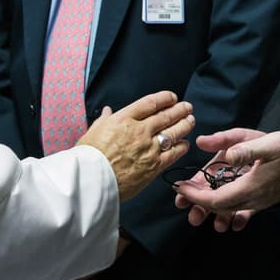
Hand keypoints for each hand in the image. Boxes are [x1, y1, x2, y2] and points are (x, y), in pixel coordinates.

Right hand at [78, 91, 192, 200]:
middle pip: (166, 116)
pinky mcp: (154, 166)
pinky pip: (173, 154)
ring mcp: (148, 148)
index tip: (172, 97)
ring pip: (173, 132)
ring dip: (185, 125)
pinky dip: (181, 148)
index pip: (150, 103)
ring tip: (190, 120)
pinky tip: (185, 144)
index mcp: (123, 119)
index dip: (165, 98)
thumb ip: (103, 120)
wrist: (91, 181)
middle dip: (179, 110)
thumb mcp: (92, 132)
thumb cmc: (88, 157)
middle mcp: (139, 130)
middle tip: (187, 107)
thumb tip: (107, 111)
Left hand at [173, 129, 279, 231]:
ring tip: (195, 210)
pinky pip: (245, 211)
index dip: (195, 196)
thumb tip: (205, 143)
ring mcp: (261, 202)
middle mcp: (254, 199)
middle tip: (180, 200)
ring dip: (212, 212)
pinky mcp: (266, 200)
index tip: (180, 188)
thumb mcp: (266, 142)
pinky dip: (232, 214)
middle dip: (198, 205)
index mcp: (251, 187)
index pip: (216, 200)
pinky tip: (229, 220)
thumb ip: (239, 147)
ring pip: (231, 211)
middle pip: (220, 209)